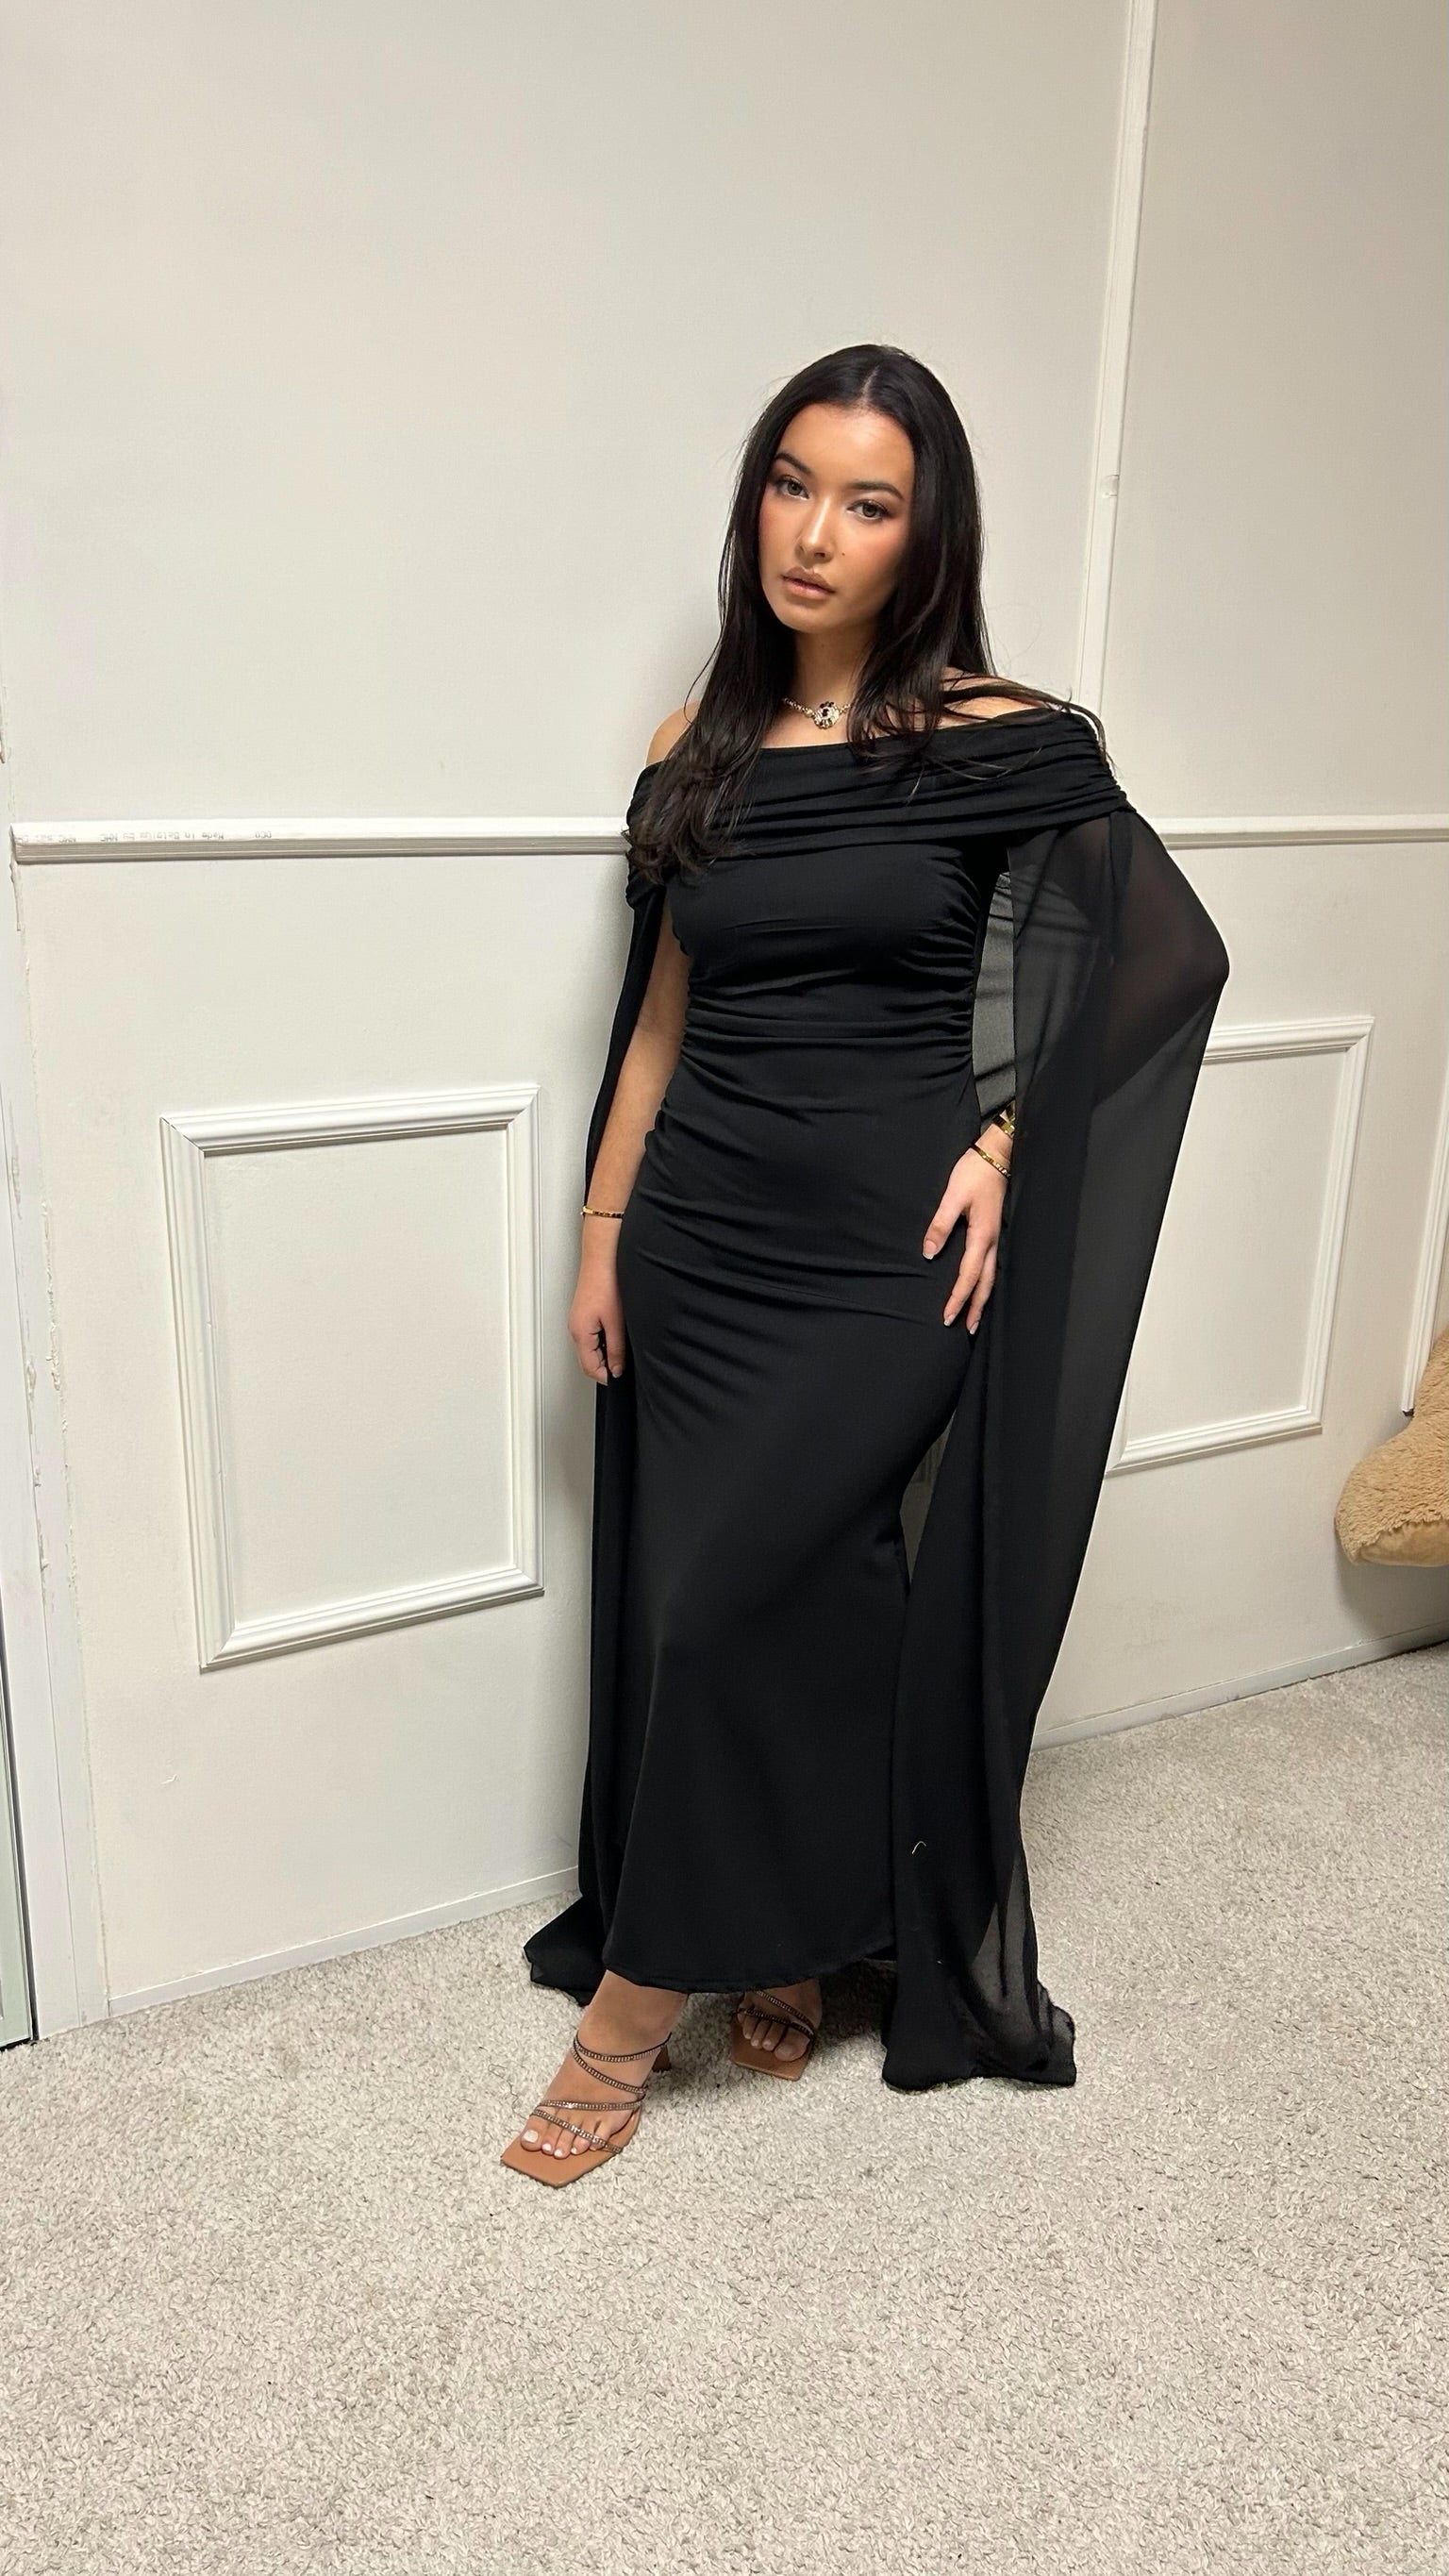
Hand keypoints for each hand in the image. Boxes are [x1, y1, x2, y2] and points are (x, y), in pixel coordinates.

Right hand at [570, 1229, 626, 1383]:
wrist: (604, 1257)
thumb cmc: (608, 1283)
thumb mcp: (617, 1322)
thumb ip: (617, 1349)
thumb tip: (617, 1369)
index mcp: (580, 1333)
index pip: (589, 1368)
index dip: (607, 1377)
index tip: (621, 1378)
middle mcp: (575, 1328)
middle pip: (588, 1360)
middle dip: (606, 1367)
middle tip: (625, 1365)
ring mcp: (578, 1320)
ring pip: (590, 1348)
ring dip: (605, 1353)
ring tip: (623, 1347)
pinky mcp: (584, 1313)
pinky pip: (591, 1335)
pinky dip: (603, 1340)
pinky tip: (617, 1333)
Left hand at [921, 1140, 1007, 1330]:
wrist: (998, 1154)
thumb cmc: (974, 1173)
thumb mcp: (952, 1197)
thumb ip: (940, 1225)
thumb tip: (928, 1253)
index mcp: (981, 1237)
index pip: (968, 1276)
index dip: (958, 1298)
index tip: (947, 1316)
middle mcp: (992, 1242)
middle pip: (985, 1284)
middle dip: (974, 1307)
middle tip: (965, 1329)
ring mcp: (996, 1238)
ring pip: (991, 1277)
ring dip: (982, 1299)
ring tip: (975, 1317)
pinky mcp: (995, 1231)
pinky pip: (992, 1265)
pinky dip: (986, 1283)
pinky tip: (981, 1288)